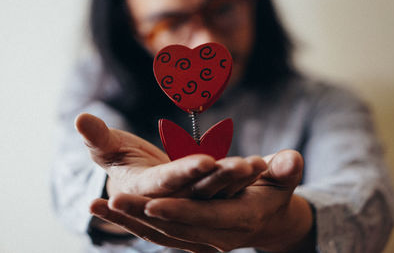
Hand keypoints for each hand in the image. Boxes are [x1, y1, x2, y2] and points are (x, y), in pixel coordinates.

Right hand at [75, 113, 266, 197]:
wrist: (137, 186)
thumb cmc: (119, 160)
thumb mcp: (106, 148)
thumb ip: (97, 137)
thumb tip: (80, 118)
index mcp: (145, 190)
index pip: (167, 183)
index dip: (185, 172)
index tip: (207, 159)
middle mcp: (170, 200)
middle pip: (199, 190)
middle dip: (223, 178)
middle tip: (250, 164)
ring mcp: (189, 199)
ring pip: (216, 191)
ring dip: (237, 179)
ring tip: (262, 164)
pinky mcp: (202, 194)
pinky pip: (223, 187)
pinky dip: (240, 178)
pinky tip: (264, 165)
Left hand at [90, 150, 313, 251]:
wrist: (268, 219)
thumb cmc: (274, 192)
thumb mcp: (283, 179)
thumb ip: (285, 170)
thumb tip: (291, 158)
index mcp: (240, 219)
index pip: (206, 218)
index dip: (180, 210)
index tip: (153, 201)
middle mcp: (217, 236)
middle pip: (175, 228)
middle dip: (144, 216)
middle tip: (113, 200)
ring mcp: (201, 240)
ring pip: (160, 233)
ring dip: (130, 221)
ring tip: (97, 204)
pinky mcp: (189, 237)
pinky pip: (157, 233)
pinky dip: (131, 224)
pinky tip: (104, 210)